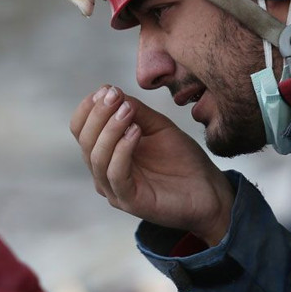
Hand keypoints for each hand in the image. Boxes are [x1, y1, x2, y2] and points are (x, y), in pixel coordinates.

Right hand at [71, 86, 234, 245]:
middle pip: (85, 141)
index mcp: (107, 152)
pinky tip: (136, 132)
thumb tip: (112, 92)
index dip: (89, 108)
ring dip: (110, 129)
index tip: (107, 89)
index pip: (81, 129)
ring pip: (97, 157)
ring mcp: (114, 188)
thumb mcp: (158, 126)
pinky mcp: (129, 201)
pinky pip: (115, 174)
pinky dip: (122, 150)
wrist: (209, 190)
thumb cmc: (182, 158)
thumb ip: (136, 111)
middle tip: (115, 95)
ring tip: (127, 110)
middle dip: (98, 114)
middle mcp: (104, 171)